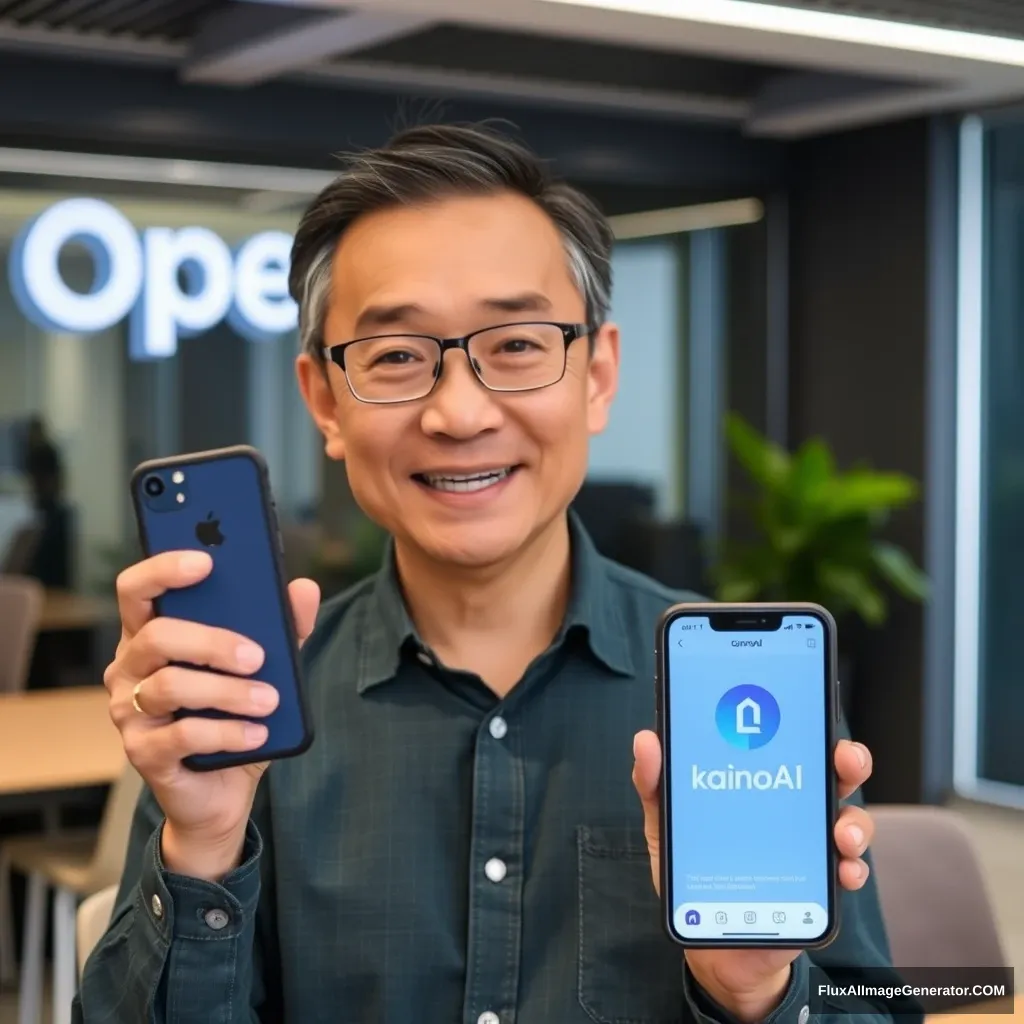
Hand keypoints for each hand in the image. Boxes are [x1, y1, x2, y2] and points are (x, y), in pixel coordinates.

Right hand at [105, 550, 319, 880]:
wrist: (223, 791)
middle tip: (258, 657)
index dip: (164, 569)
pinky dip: (228, 732)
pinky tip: (258, 733)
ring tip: (270, 700)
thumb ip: (284, 627)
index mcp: (152, 634)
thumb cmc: (235, 716)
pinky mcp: (143, 753)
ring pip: (170, 685)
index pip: (136, 589)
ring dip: (228, 692)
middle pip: (157, 635)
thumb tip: (305, 588)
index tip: (206, 561)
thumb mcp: (268, 669)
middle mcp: (130, 668)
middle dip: (212, 641)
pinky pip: (182, 735)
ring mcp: (130, 712)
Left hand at [632, 732, 873, 1022]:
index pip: (790, 743)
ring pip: (849, 821)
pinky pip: (848, 872)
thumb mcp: (667, 825)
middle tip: (845, 761)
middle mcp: (793, 809)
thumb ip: (655, 784)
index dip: (808, 725)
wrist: (710, 943)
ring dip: (854, 822)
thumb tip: (646, 740)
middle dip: (847, 761)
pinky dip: (852, 870)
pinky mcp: (820, 888)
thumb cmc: (695, 871)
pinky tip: (844, 872)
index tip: (814, 716)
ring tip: (842, 833)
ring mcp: (811, 847)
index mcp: (761, 784)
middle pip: (832, 774)